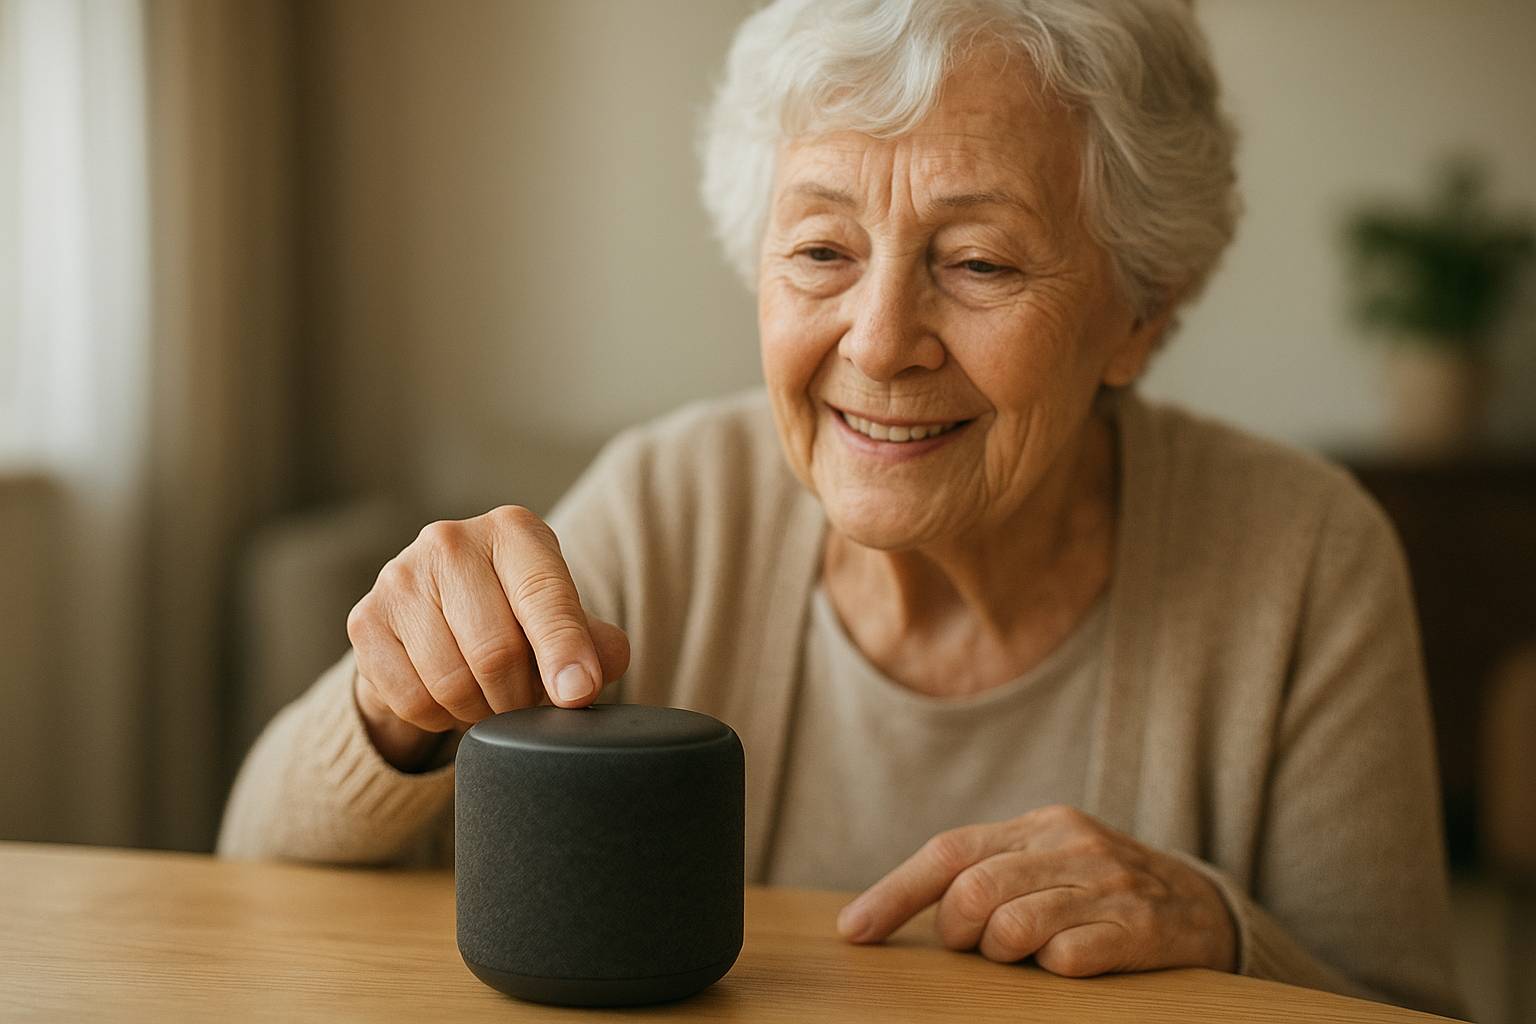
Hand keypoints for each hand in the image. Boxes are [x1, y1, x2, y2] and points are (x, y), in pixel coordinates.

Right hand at [346, 505, 630, 769]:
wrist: (439, 613)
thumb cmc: (516, 614)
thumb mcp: (565, 618)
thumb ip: (594, 646)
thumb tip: (583, 682)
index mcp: (513, 531)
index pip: (544, 596)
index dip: (564, 651)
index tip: (577, 695)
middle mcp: (452, 541)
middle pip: (496, 652)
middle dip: (520, 698)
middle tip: (526, 706)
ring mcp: (400, 576)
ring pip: (451, 683)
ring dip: (481, 712)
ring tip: (490, 700)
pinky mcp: (366, 618)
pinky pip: (412, 699)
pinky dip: (440, 718)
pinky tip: (450, 699)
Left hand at [836, 804, 1235, 976]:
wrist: (1205, 909)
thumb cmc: (1100, 891)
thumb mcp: (1047, 864)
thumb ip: (985, 872)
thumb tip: (887, 910)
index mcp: (1038, 825)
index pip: (948, 852)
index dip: (893, 894)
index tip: (853, 931)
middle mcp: (1071, 845)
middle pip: (973, 890)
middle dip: (956, 932)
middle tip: (973, 947)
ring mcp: (1108, 886)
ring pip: (1012, 926)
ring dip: (1000, 953)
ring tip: (1021, 955)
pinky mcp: (1141, 930)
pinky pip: (1064, 959)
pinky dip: (1051, 970)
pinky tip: (1066, 964)